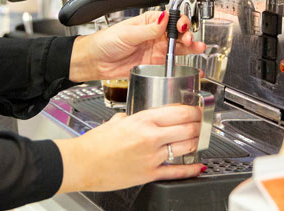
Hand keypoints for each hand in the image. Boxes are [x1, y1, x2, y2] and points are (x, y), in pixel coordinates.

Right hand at [54, 104, 204, 192]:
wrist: (82, 164)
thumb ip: (129, 117)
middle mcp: (150, 137)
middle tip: (201, 123)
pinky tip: (197, 166)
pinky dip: (190, 169)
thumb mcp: (115, 121)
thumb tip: (133, 117)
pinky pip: (176, 171)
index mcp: (142, 120)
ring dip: (195, 142)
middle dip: (198, 125)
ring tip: (197, 139)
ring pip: (186, 147)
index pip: (178, 111)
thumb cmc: (93, 143)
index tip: (197, 110)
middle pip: (187, 128)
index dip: (193, 110)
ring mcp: (152, 157)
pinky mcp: (149, 174)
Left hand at [69, 10, 205, 81]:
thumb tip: (164, 18)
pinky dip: (183, 63)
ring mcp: (156, 49)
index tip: (181, 27)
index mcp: (149, 21)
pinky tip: (192, 63)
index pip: (170, 18)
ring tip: (199, 48)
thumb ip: (148, 29)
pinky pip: (172, 63)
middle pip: (177, 32)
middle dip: (187, 34)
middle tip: (189, 39)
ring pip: (178, 47)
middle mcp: (155, 34)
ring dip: (190, 47)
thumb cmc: (106, 42)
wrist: (95, 62)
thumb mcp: (127, 33)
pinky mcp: (155, 63)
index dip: (179, 21)